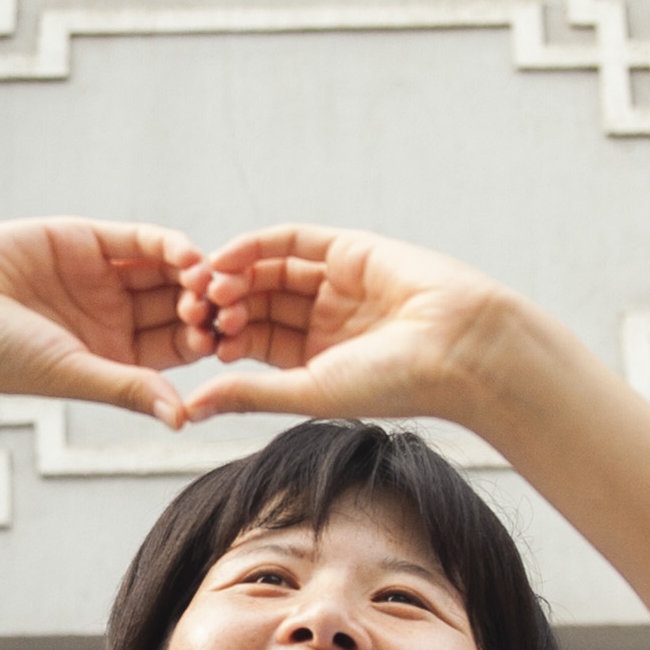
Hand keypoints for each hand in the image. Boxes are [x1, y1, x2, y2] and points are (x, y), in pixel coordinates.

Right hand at [0, 218, 210, 425]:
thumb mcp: (73, 373)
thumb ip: (129, 387)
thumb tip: (184, 419)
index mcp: (114, 356)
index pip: (176, 346)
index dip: (204, 341)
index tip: (224, 344)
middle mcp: (111, 316)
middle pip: (177, 305)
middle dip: (204, 305)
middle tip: (224, 308)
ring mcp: (100, 277)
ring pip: (164, 271)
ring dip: (192, 275)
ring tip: (209, 283)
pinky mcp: (84, 240)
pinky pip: (138, 240)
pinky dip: (166, 245)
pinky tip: (188, 256)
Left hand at [177, 224, 552, 433]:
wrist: (459, 348)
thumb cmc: (393, 383)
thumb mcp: (309, 391)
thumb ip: (250, 394)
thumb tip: (190, 409)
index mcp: (317, 358)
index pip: (256, 340)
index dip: (224, 338)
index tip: (196, 345)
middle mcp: (325, 318)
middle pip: (258, 303)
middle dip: (224, 305)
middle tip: (194, 310)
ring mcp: (337, 281)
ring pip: (270, 271)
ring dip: (236, 275)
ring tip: (208, 287)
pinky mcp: (349, 248)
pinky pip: (293, 240)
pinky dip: (257, 245)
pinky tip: (227, 258)